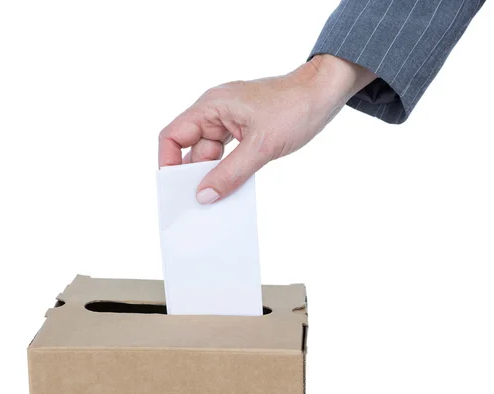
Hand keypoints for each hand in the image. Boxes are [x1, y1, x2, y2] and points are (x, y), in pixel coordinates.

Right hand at [158, 54, 375, 203]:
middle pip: (190, 147)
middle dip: (193, 173)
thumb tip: (203, 195)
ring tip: (218, 196)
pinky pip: (226, 152)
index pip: (173, 135)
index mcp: (210, 106)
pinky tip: (233, 185)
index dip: (168, 162)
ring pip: (209, 152)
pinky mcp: (243, 127)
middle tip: (199, 200)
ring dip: (213, 173)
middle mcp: (214, 111)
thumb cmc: (295, 108)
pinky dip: (227, 168)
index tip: (175, 187)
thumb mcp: (261, 147)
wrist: (325, 92)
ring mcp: (229, 119)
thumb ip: (229, 173)